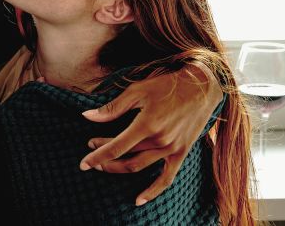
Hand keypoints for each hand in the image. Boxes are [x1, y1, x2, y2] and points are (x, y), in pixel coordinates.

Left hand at [78, 62, 221, 205]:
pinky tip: (138, 199)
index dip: (97, 156)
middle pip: (125, 157)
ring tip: (105, 165)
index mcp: (146, 124)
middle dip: (105, 159)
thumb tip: (87, 116)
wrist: (200, 88)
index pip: (116, 147)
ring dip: (119, 168)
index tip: (83, 163)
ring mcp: (171, 149)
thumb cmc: (166, 86)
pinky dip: (153, 191)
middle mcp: (159, 140)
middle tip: (92, 154)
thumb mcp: (136, 91)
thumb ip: (112, 108)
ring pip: (139, 166)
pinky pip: (166, 178)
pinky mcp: (181, 152)